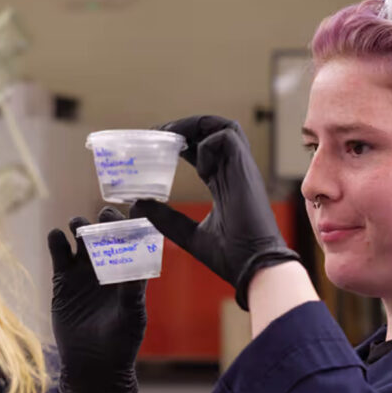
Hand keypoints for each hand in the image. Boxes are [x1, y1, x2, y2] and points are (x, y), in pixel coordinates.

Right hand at [47, 206, 146, 392]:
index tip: (129, 214)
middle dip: (103, 221)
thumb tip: (138, 263)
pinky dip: (56, 241)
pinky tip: (57, 237)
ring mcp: (84, 271)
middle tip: (102, 216)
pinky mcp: (62, 280)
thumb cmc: (121, 342)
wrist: (93, 365)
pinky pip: (59, 253)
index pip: (130, 240)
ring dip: (79, 227)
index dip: (129, 225)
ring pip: (80, 238)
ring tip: (77, 226)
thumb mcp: (131, 316)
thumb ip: (133, 290)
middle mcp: (107, 266)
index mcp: (129, 271)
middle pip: (104, 233)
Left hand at [131, 115, 298, 309]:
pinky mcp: (246, 171)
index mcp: (225, 183)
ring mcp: (242, 169)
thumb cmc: (231, 255)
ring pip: (224, 127)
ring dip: (196, 126)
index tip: (157, 141)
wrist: (254, 266)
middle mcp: (235, 171)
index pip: (205, 149)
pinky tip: (197, 165)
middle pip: (214, 131)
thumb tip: (137, 207)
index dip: (182, 140)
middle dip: (185, 126)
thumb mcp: (188, 234)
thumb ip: (166, 219)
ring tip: (171, 137)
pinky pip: (228, 138)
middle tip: (158, 132)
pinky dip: (208, 144)